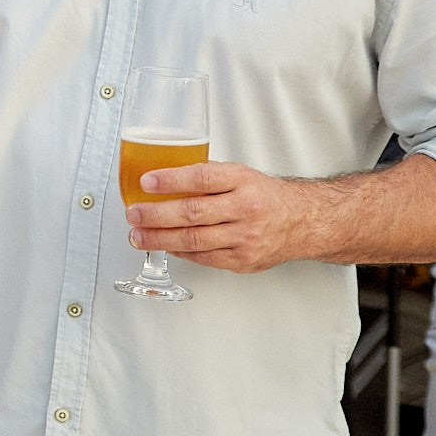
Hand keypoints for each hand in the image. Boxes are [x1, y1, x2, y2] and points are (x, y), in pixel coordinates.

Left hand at [126, 161, 303, 273]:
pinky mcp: (242, 260)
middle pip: (193, 213)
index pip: (202, 179)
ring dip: (159, 238)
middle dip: (156, 215)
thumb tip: (162, 179)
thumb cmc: (264, 195)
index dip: (171, 180)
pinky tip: (164, 245)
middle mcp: (246, 210)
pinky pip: (203, 258)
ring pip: (194, 240)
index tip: (146, 182)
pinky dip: (179, 251)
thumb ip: (206, 177)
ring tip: (138, 235)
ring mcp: (245, 238)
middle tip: (133, 214)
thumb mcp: (239, 175)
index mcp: (243, 182)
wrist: (301, 221)